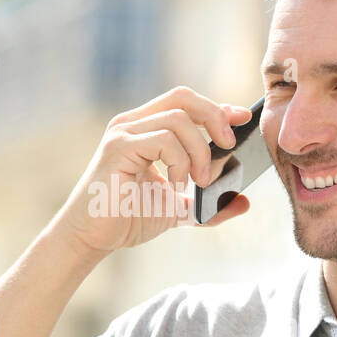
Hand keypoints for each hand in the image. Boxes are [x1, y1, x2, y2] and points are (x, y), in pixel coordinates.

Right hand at [51, 86, 254, 254]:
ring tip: (198, 182)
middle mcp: (132, 124)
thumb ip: (209, 204)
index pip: (186, 103)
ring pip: (178, 120)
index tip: (242, 120)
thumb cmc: (127, 219)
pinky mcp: (117, 148)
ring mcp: (123, 133)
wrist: (92, 239)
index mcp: (145, 129)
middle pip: (183, 97)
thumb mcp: (179, 210)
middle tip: (229, 146)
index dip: (217, 107)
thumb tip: (244, 202)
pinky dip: (180, 161)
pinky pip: (163, 139)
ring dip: (199, 152)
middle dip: (214, 117)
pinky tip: (177, 186)